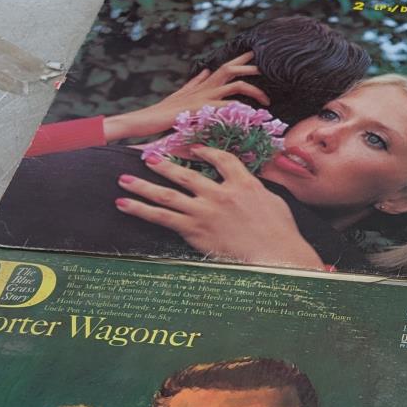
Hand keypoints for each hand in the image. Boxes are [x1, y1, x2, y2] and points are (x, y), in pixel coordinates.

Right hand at [104, 55, 268, 140]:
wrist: (145, 119)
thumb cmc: (164, 112)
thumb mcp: (183, 95)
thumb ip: (196, 83)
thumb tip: (206, 71)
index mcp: (202, 84)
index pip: (224, 66)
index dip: (241, 60)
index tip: (256, 54)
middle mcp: (204, 87)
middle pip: (230, 69)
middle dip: (250, 68)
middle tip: (269, 71)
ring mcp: (202, 97)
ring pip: (233, 85)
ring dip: (253, 90)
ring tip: (267, 101)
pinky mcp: (199, 109)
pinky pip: (224, 106)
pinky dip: (239, 109)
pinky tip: (251, 115)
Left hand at [115, 146, 325, 269]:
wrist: (277, 256)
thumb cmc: (282, 234)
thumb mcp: (274, 202)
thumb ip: (255, 190)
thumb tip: (249, 187)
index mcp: (242, 183)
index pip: (222, 160)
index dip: (206, 153)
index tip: (194, 150)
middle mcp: (219, 194)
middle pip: (186, 174)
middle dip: (164, 165)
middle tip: (147, 157)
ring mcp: (204, 212)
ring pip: (167, 195)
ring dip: (142, 186)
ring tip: (124, 180)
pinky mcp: (194, 231)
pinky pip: (162, 218)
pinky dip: (142, 210)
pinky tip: (125, 205)